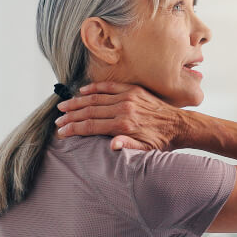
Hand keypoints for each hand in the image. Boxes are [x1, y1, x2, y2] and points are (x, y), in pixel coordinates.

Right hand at [54, 82, 186, 150]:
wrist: (179, 125)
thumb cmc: (160, 140)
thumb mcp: (146, 149)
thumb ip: (128, 146)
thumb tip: (111, 146)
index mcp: (124, 126)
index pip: (91, 126)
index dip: (74, 128)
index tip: (61, 132)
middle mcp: (124, 109)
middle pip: (89, 111)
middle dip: (71, 116)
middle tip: (57, 120)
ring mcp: (127, 98)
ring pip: (96, 98)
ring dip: (77, 102)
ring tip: (63, 107)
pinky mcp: (133, 90)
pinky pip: (109, 87)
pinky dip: (94, 88)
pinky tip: (82, 91)